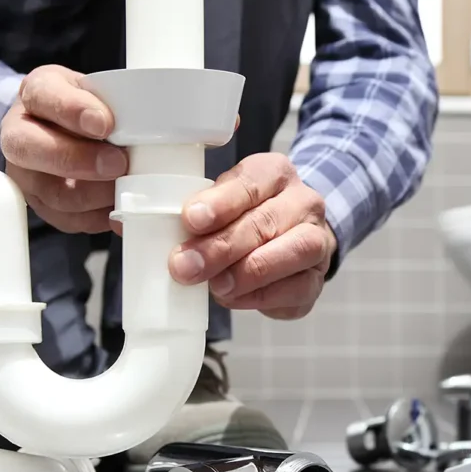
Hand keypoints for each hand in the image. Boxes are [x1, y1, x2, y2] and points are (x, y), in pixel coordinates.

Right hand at [0, 65, 128, 233]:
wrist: (73, 131)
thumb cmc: (90, 109)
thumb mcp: (101, 91)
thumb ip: (115, 103)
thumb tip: (144, 130)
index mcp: (36, 94)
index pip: (43, 96)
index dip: (72, 111)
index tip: (103, 123)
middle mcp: (20, 134)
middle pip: (30, 150)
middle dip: (78, 160)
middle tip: (117, 163)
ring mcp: (28, 174)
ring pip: (53, 193)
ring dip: (95, 195)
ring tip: (124, 188)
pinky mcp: (44, 206)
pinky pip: (69, 220)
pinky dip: (99, 217)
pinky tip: (120, 209)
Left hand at [169, 153, 336, 319]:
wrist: (291, 242)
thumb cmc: (246, 219)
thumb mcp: (221, 202)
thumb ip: (196, 213)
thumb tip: (152, 232)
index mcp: (276, 173)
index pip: (250, 182)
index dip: (220, 203)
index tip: (191, 220)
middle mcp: (304, 203)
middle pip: (267, 221)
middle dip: (223, 247)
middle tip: (186, 266)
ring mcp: (318, 241)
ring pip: (294, 252)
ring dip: (248, 273)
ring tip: (216, 286)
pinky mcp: (317, 280)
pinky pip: (297, 289)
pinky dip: (262, 296)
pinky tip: (234, 298)